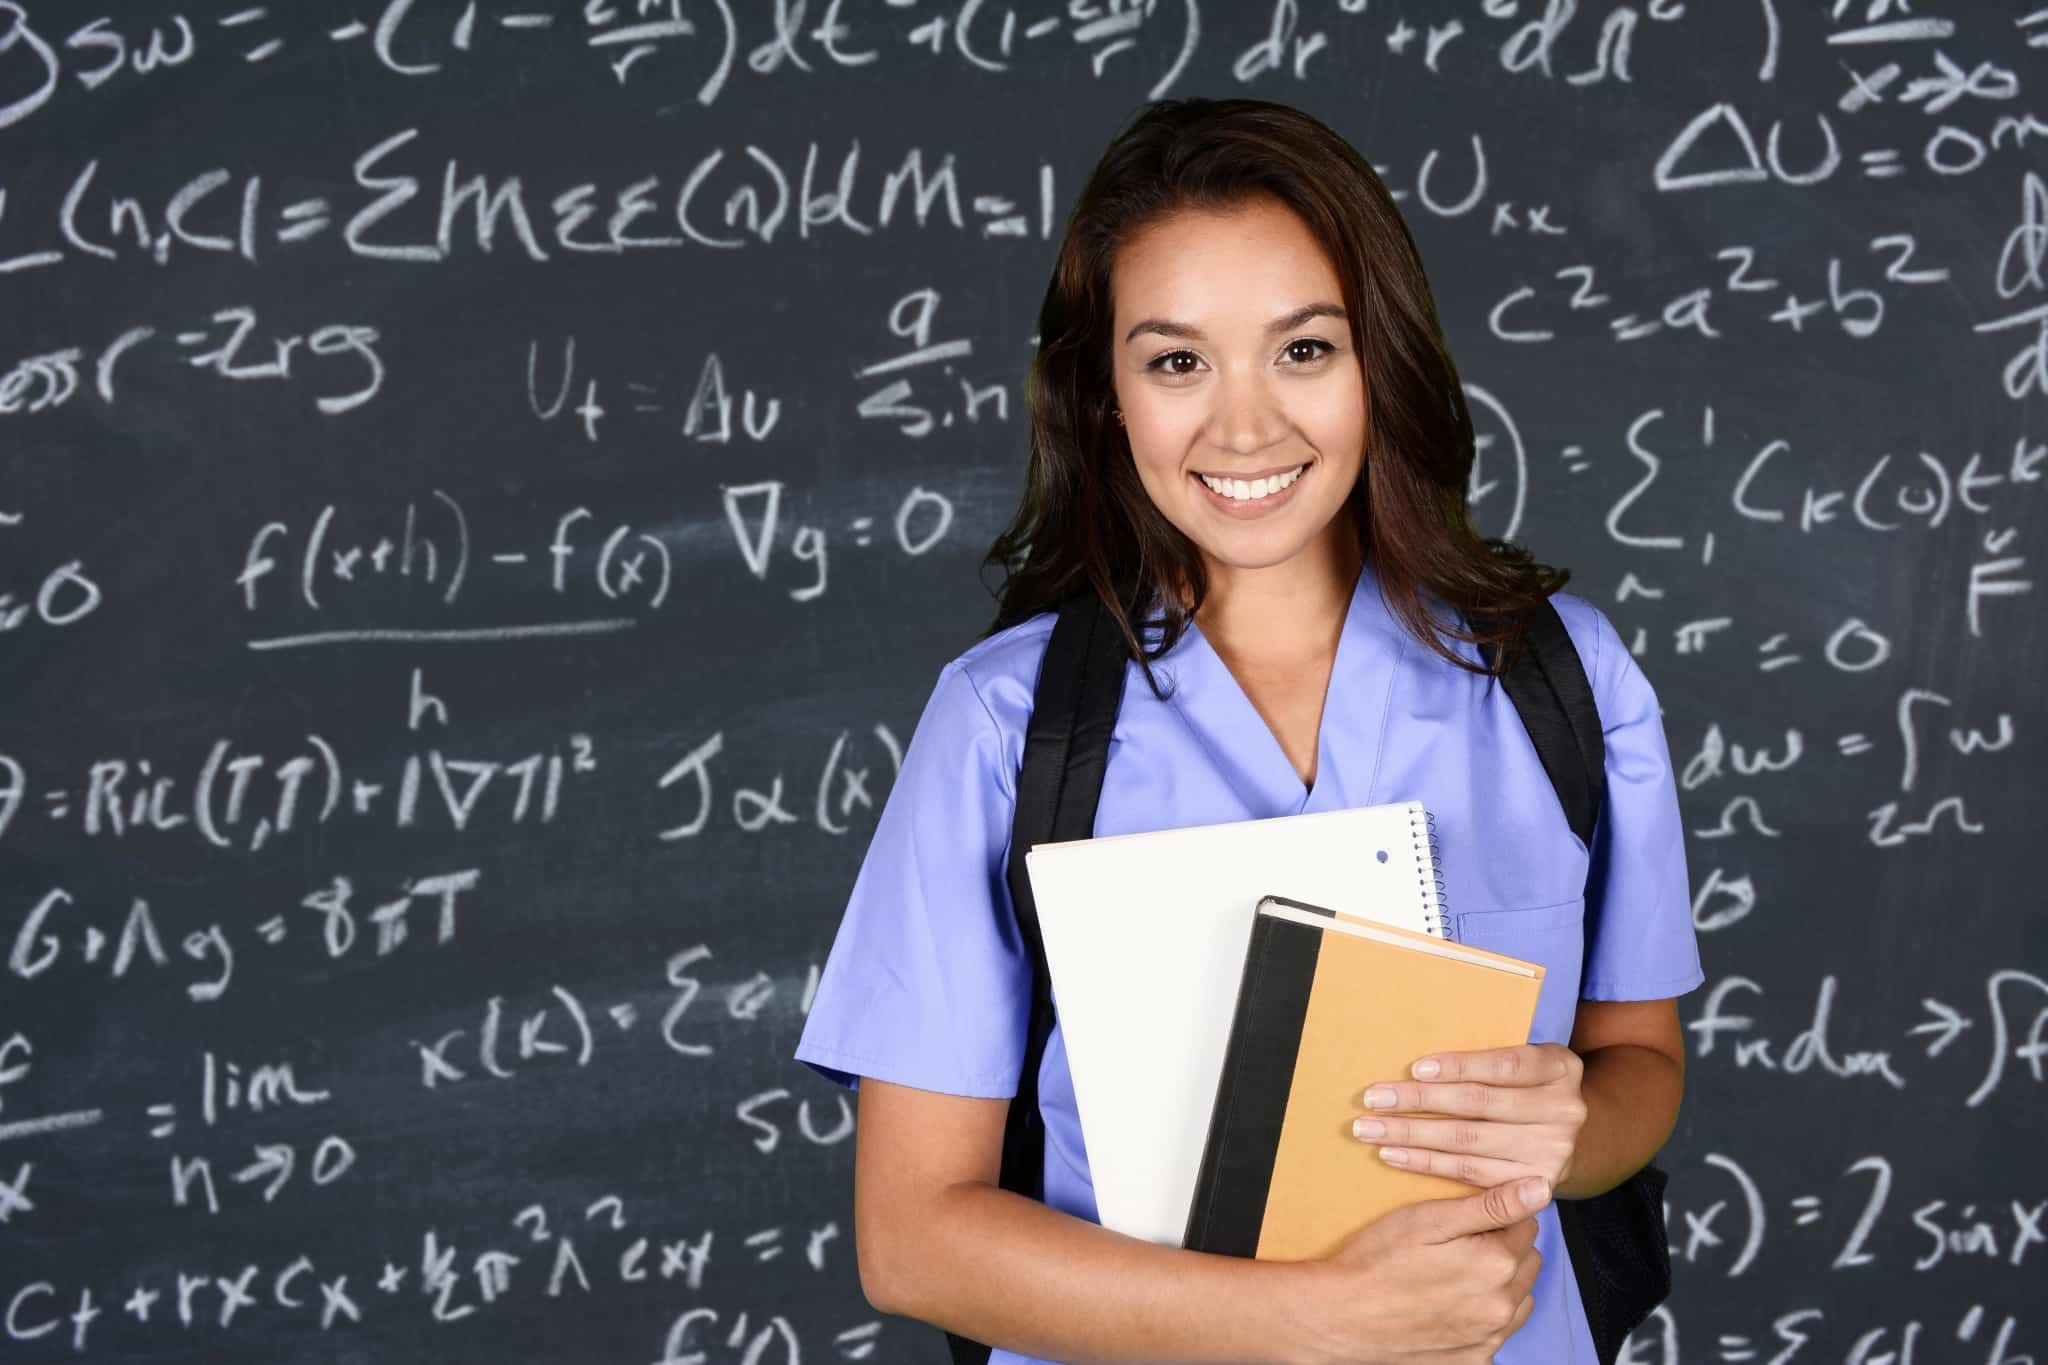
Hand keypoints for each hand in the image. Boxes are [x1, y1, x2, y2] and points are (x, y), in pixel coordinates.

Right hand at [1285, 1176, 1547, 1364]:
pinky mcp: (1474, 1360)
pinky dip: (1485, 1316)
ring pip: (1519, 1299)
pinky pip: (1498, 1331)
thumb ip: (1491, 1205)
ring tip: (1456, 1273)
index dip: (1498, 1214)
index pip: (1526, 1224)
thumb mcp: (1429, 1219)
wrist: (1341, 1316)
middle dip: (1504, 1247)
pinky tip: (1452, 1304)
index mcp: (1496, 1264)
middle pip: (1527, 1262)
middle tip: (1459, 1243)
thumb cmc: (1378, 1261)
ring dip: (1501, 1283)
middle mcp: (1501, 1306)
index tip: (1469, 1217)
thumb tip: (1540, 1188)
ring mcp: (1489, 1338)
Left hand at [1353, 1043, 1586, 1194]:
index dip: (1459, 1066)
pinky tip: (1392, 1154)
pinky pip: (1469, 1173)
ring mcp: (1553, 1151)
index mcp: (1561, 1067)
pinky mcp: (1534, 1185)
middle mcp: (1564, 1109)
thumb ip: (1488, 1059)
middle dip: (1419, 1100)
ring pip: (1468, 1141)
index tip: (1415, 1069)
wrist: (1564, 1137)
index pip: (1504, 1065)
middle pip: (1478, 1103)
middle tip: (1373, 1099)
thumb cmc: (1525, 1087)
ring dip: (1411, 1134)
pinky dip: (1425, 1163)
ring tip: (1370, 1129)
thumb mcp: (1523, 1062)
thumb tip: (1417, 1063)